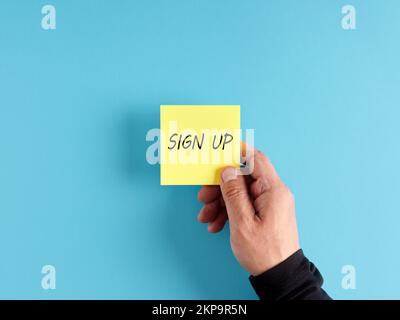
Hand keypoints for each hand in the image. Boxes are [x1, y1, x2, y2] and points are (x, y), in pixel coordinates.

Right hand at [197, 146, 299, 275]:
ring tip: (206, 217)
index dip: (237, 152)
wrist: (279, 275)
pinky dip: (228, 212)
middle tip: (203, 196)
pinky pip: (244, 205)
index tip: (219, 150)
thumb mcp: (242, 222)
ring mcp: (269, 204)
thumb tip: (227, 171)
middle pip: (243, 177)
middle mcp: (273, 193)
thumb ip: (233, 193)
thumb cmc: (264, 252)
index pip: (256, 159)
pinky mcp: (264, 213)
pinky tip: (216, 224)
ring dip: (220, 202)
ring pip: (240, 192)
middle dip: (220, 186)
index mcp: (273, 190)